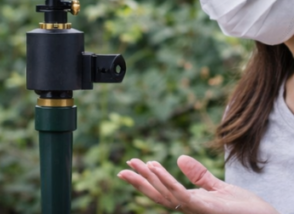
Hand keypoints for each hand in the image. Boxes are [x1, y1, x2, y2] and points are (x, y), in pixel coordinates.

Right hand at [118, 156, 278, 213]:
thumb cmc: (245, 208)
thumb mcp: (219, 187)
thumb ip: (199, 175)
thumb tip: (180, 158)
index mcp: (191, 202)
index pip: (162, 191)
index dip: (145, 180)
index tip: (130, 166)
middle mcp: (189, 208)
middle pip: (158, 195)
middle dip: (140, 182)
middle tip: (122, 168)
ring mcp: (196, 210)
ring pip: (166, 195)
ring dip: (150, 179)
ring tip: (138, 163)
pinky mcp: (205, 209)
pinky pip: (181, 195)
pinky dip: (167, 182)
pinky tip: (157, 168)